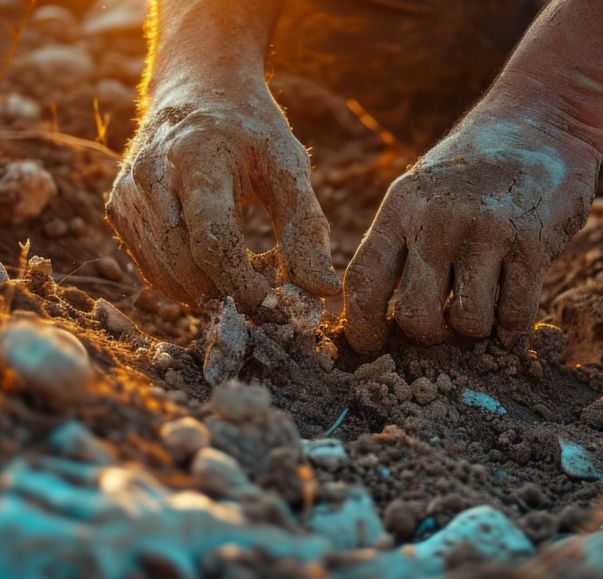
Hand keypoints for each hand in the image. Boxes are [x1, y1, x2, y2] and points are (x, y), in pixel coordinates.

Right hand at [106, 89, 339, 312]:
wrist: (198, 89)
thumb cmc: (251, 132)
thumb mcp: (288, 166)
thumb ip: (306, 228)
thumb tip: (322, 291)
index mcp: (198, 158)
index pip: (213, 242)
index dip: (244, 285)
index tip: (276, 305)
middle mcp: (152, 175)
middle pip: (186, 266)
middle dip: (229, 295)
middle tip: (265, 299)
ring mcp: (128, 193)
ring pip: (165, 276)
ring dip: (209, 293)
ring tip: (245, 275)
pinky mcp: (119, 209)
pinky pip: (153, 270)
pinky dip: (188, 283)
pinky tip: (216, 266)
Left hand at [343, 111, 599, 353]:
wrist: (542, 121)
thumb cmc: (474, 172)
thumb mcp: (423, 191)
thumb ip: (403, 244)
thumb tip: (388, 321)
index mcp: (401, 207)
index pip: (363, 281)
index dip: (361, 326)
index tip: (372, 346)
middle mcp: (438, 220)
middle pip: (416, 317)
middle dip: (431, 336)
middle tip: (445, 326)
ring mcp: (486, 231)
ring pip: (469, 323)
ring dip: (478, 329)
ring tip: (486, 304)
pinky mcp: (532, 243)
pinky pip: (516, 316)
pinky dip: (514, 326)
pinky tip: (514, 305)